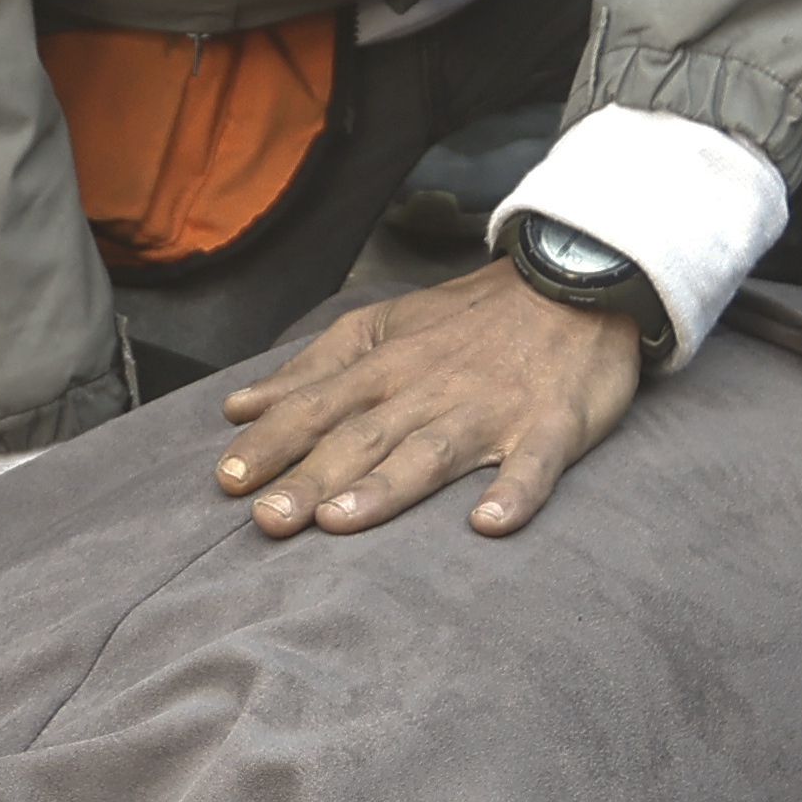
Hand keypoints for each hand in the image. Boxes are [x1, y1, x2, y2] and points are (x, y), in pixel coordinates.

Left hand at [212, 264, 649, 541]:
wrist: (572, 277)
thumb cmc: (471, 316)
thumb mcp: (383, 327)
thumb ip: (313, 370)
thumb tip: (240, 408)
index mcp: (386, 368)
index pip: (316, 408)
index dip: (273, 443)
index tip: (229, 480)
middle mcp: (429, 390)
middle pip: (361, 438)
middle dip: (310, 479)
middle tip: (267, 520)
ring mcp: (490, 409)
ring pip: (430, 452)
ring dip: (386, 488)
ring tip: (342, 521)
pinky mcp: (551, 425)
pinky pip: (533, 465)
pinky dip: (514, 493)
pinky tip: (489, 524)